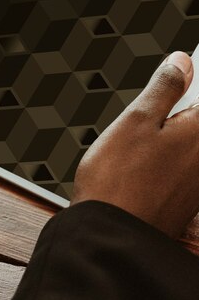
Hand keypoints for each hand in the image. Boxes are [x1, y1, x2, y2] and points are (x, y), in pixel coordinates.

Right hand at [71, 52, 198, 237]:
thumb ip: (164, 88)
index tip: (185, 69)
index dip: (195, 78)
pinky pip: (186, 167)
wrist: (108, 236)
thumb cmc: (118, 180)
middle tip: (157, 104)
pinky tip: (144, 162)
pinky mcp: (187, 201)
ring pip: (193, 146)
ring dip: (176, 134)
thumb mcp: (136, 119)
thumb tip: (181, 63)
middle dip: (183, 110)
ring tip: (143, 138)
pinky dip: (171, 157)